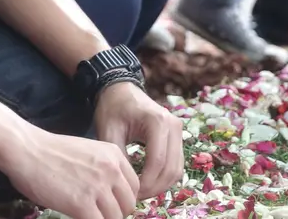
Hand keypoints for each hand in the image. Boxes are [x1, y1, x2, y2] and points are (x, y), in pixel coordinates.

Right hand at [5, 127, 139, 218]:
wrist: (27, 150)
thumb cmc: (51, 152)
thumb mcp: (89, 153)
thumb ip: (103, 170)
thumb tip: (110, 194)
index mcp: (115, 155)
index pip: (134, 187)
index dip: (123, 200)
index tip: (112, 206)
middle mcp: (112, 170)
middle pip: (128, 204)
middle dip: (116, 213)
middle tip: (100, 215)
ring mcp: (98, 187)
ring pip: (116, 217)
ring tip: (90, 217)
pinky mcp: (81, 204)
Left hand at [94, 83, 184, 199]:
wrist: (121, 90)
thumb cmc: (113, 108)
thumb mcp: (109, 131)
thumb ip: (118, 157)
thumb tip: (126, 184)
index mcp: (158, 121)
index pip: (158, 161)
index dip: (146, 183)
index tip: (131, 194)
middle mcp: (174, 126)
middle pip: (172, 168)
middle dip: (154, 188)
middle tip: (134, 198)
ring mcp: (178, 131)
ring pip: (177, 169)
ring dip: (161, 185)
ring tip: (140, 192)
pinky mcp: (177, 137)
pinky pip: (176, 164)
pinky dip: (164, 177)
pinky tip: (147, 182)